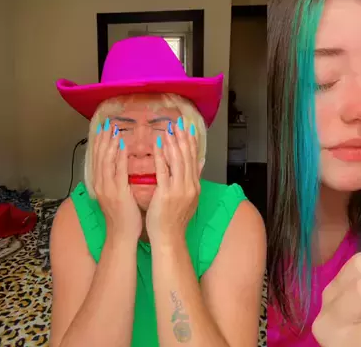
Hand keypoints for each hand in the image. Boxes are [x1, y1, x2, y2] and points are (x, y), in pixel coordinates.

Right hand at [92, 118, 141, 241]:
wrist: (122, 235)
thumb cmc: (124, 216)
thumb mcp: (117, 195)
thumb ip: (117, 179)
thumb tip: (120, 165)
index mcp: (100, 185)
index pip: (98, 159)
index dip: (100, 143)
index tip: (103, 128)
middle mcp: (100, 185)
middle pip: (99, 157)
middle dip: (103, 140)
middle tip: (107, 124)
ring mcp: (107, 189)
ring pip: (106, 161)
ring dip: (109, 144)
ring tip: (113, 130)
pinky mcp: (117, 193)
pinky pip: (117, 171)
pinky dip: (119, 157)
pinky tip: (122, 146)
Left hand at [147, 118, 200, 243]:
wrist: (170, 238)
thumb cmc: (175, 220)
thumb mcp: (190, 197)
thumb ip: (194, 178)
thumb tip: (202, 162)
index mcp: (195, 186)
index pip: (194, 159)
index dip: (191, 143)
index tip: (188, 128)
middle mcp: (190, 185)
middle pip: (187, 157)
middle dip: (183, 138)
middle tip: (178, 123)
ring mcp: (179, 190)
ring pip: (177, 161)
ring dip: (174, 143)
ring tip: (170, 129)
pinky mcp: (166, 193)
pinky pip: (164, 171)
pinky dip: (161, 157)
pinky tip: (158, 145)